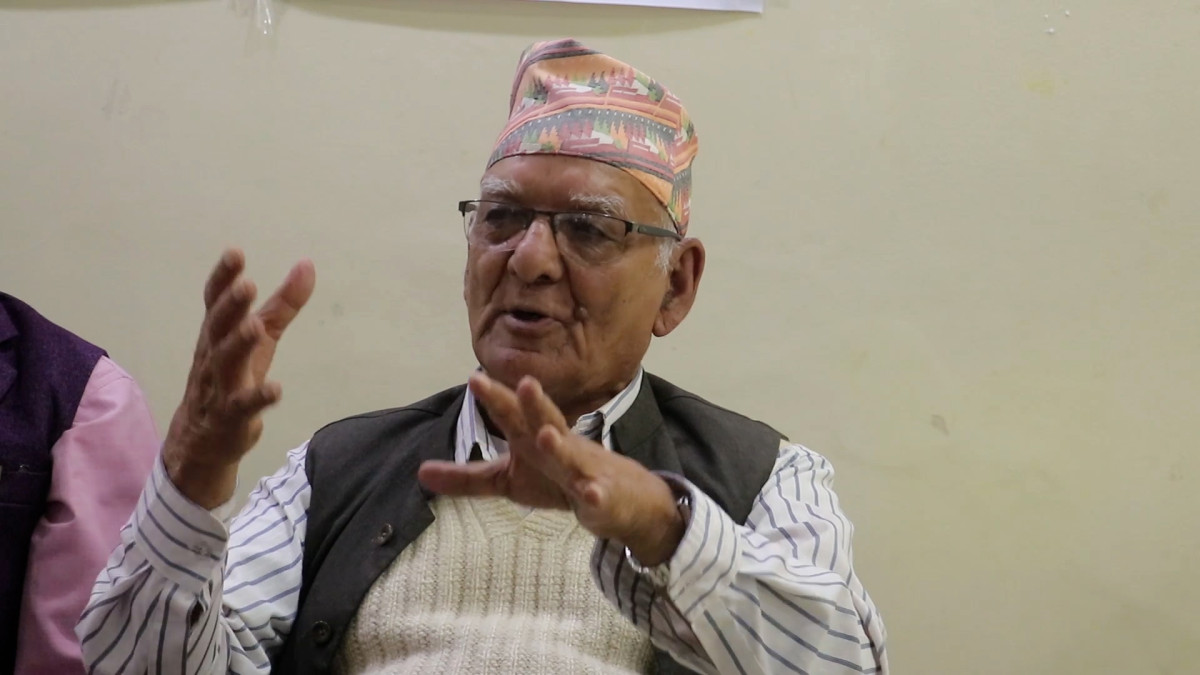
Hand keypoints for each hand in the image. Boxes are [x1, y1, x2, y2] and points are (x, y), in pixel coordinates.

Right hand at [163, 249, 315, 508]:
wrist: (202, 439)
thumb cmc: (232, 377)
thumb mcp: (261, 337)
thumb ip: (283, 303)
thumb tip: (307, 264)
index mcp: (217, 334)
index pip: (215, 301)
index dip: (223, 278)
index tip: (234, 253)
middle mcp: (213, 356)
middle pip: (218, 327)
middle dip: (231, 306)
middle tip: (246, 285)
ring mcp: (220, 387)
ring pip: (226, 363)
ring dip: (239, 344)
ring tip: (254, 328)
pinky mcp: (232, 417)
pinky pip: (243, 407)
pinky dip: (258, 397)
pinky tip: (275, 389)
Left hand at [417, 372, 686, 565]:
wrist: (620, 500)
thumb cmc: (557, 481)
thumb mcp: (508, 481)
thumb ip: (467, 478)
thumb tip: (420, 473)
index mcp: (536, 440)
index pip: (514, 417)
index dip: (497, 400)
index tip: (475, 378)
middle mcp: (561, 447)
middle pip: (546, 423)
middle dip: (535, 405)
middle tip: (524, 383)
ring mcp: (583, 471)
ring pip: (572, 456)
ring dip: (561, 445)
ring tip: (547, 436)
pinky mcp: (601, 498)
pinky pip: (597, 497)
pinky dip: (594, 496)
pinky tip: (590, 495)